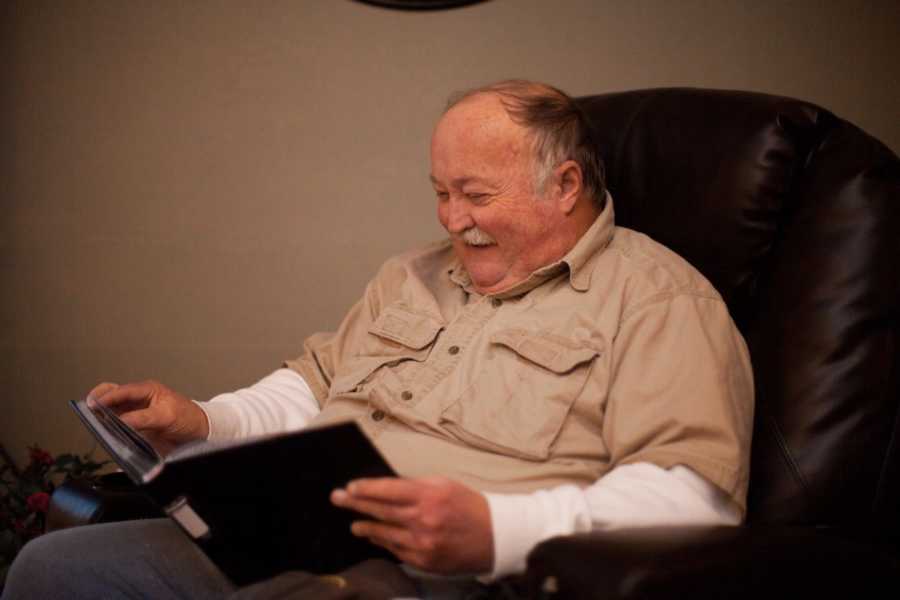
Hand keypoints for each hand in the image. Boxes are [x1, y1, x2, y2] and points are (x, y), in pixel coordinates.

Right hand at [87, 380, 208, 454]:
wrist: (198, 433)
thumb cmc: (186, 417)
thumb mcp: (166, 416)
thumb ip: (143, 418)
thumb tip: (122, 421)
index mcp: (147, 390)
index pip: (123, 390)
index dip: (108, 397)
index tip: (94, 405)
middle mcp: (138, 399)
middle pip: (112, 396)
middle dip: (98, 401)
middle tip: (88, 411)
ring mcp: (135, 413)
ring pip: (112, 410)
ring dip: (101, 415)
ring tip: (92, 423)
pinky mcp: (134, 427)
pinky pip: (117, 425)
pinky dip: (108, 427)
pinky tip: (102, 432)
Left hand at [330, 476, 493, 574]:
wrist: (494, 536)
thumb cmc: (469, 506)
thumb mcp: (444, 485)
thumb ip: (415, 486)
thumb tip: (386, 488)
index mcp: (429, 495)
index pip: (387, 490)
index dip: (365, 488)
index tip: (350, 486)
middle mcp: (423, 519)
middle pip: (380, 510)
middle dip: (355, 503)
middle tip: (337, 498)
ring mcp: (422, 543)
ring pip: (383, 534)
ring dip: (365, 526)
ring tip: (354, 523)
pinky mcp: (423, 561)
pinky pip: (396, 550)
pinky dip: (384, 542)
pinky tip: (375, 537)